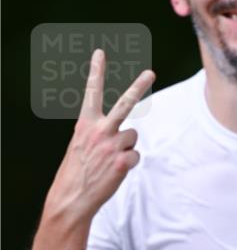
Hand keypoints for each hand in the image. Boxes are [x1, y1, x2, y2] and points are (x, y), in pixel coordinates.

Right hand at [45, 49, 154, 222]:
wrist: (72, 197)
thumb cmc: (78, 170)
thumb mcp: (81, 144)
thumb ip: (98, 132)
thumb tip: (124, 132)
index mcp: (85, 123)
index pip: (91, 92)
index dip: (96, 71)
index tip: (100, 52)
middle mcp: (99, 130)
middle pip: (124, 103)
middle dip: (138, 86)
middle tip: (151, 72)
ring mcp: (111, 145)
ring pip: (133, 137)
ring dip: (126, 148)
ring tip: (110, 160)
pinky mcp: (122, 160)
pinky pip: (135, 156)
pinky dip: (128, 164)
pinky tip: (114, 171)